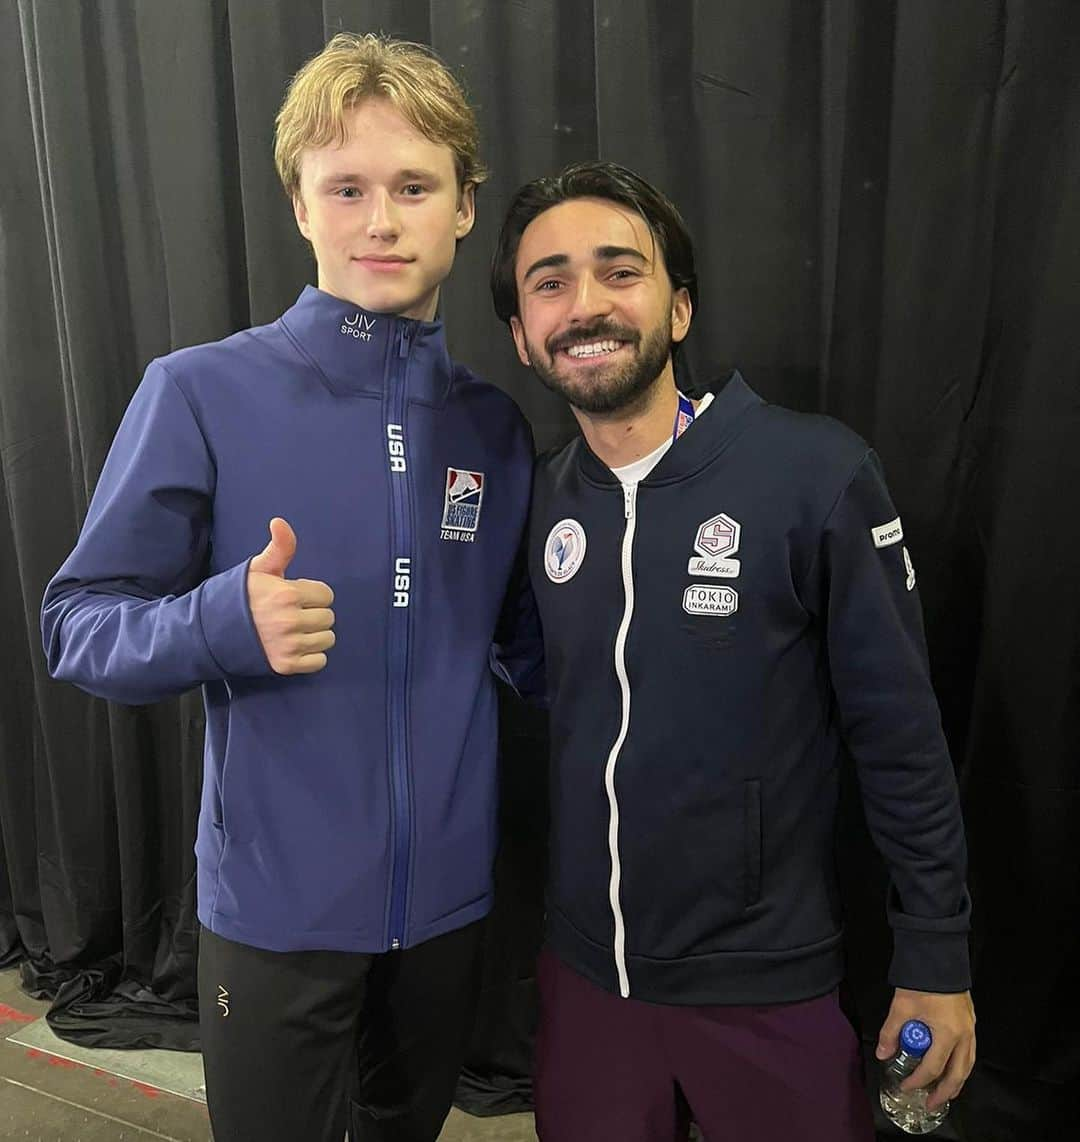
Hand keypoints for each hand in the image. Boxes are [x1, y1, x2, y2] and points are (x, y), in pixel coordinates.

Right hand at [246, 518, 334, 673]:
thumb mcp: (259, 568)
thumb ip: (280, 547)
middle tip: (295, 613)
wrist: (212, 631)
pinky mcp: (286, 665)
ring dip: (316, 634)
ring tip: (296, 629)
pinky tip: (297, 646)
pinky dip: (312, 655)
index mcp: (287, 594)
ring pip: (327, 639)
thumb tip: (279, 521)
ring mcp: (289, 645)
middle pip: (328, 617)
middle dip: (315, 613)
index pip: (326, 594)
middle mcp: (291, 621)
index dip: (313, 594)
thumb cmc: (239, 596)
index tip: (296, 596)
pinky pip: (320, 661)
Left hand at [876, 989, 975, 1109]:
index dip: (918, 1080)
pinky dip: (962, 1067)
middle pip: (957, 1074)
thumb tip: (882, 1054)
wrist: (938, 958)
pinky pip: (970, 1053)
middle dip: (944, 1093)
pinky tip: (954, 1070)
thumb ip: (891, 1033)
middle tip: (930, 1104)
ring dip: (956, 1082)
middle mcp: (963, 1036)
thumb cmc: (920, 982)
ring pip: (968, 1065)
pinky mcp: (971, 1022)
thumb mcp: (901, 1007)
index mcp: (947, 1034)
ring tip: (944, 1094)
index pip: (933, 1067)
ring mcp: (970, 1029)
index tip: (906, 1086)